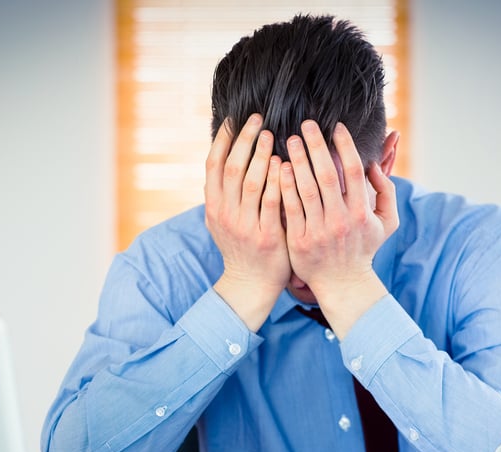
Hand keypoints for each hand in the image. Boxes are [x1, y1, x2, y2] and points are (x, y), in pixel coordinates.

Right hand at [204, 113, 289, 330]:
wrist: (250, 284)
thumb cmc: (242, 247)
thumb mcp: (223, 220)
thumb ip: (223, 193)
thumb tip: (226, 157)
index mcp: (213, 206)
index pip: (213, 164)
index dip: (224, 139)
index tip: (237, 118)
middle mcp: (225, 214)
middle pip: (232, 167)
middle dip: (246, 140)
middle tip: (259, 119)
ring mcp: (244, 226)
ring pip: (251, 182)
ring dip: (262, 155)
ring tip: (272, 136)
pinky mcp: (266, 236)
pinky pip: (272, 203)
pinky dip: (278, 181)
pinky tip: (287, 165)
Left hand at [280, 120, 398, 335]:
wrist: (343, 285)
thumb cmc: (363, 249)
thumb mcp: (386, 223)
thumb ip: (387, 193)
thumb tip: (375, 166)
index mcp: (361, 212)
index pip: (353, 171)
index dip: (345, 146)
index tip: (335, 126)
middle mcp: (340, 220)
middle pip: (327, 175)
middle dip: (316, 146)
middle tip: (306, 125)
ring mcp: (319, 231)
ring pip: (306, 190)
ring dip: (297, 162)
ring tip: (289, 140)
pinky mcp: (299, 241)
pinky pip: (290, 209)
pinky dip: (284, 187)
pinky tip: (278, 168)